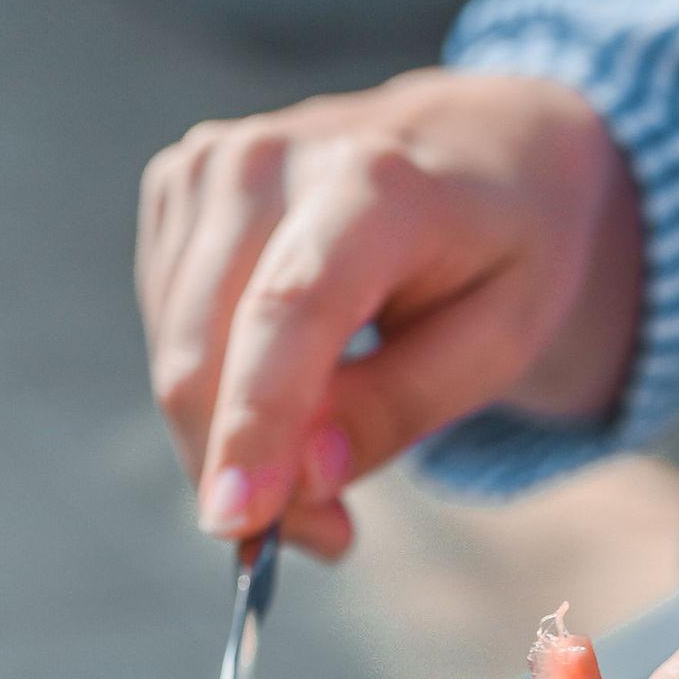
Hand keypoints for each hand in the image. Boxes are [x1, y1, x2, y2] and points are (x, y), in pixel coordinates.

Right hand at [136, 69, 642, 555]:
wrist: (488, 142)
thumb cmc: (508, 247)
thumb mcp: (502, 340)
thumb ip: (401, 408)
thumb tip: (302, 478)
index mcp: (374, 181)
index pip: (288, 313)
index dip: (255, 423)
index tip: (235, 520)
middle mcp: (271, 160)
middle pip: (207, 351)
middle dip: (247, 471)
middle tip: (326, 536)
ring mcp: (212, 165)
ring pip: (175, 355)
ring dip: (230, 445)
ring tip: (323, 468)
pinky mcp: (178, 186)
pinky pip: (170, 332)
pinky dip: (218, 393)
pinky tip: (287, 395)